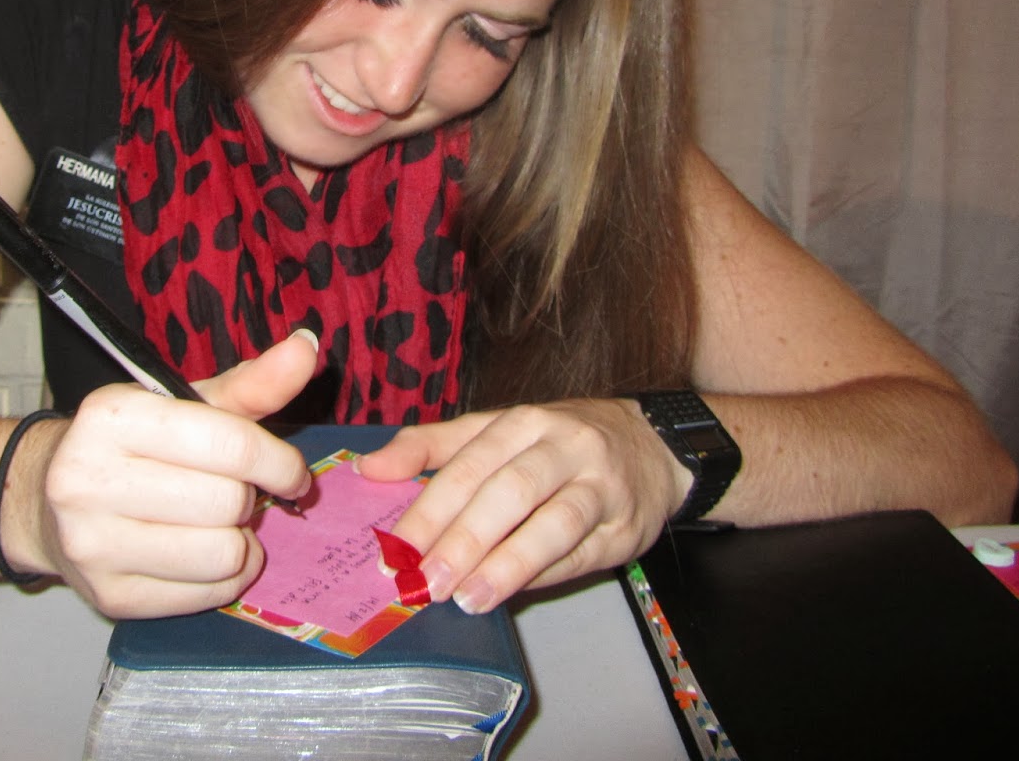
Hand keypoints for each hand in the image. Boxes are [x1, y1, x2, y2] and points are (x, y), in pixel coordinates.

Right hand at [36, 330, 317, 617]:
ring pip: (221, 553)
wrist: (44, 500)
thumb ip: (250, 382)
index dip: (279, 462)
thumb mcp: (184, 404)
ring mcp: (92, 544)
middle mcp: (88, 478)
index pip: (230, 445)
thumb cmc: (130, 445)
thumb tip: (308, 348)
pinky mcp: (108, 595)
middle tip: (230, 493)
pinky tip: (202, 555)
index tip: (290, 473)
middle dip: (247, 499)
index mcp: (111, 415)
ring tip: (217, 525)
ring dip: (239, 542)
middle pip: (229, 502)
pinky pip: (206, 595)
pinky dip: (223, 578)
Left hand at [356, 399, 688, 613]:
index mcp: (520, 421)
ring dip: (505, 564)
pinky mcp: (625, 525)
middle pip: (507, 491)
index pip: (467, 464)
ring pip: (551, 523)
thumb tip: (367, 468)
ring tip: (466, 597)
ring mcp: (599, 485)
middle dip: (462, 539)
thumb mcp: (494, 431)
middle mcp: (562, 446)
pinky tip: (510, 593)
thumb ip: (431, 448)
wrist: (651, 446)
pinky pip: (580, 553)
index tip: (396, 547)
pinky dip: (543, 575)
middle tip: (425, 580)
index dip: (429, 507)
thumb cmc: (555, 443)